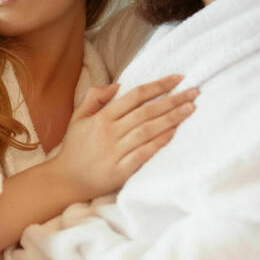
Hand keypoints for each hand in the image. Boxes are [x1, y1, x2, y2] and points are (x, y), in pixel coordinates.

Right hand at [50, 75, 197, 200]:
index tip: (177, 79)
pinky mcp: (120, 171)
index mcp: (102, 118)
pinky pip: (144, 153)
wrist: (65, 180)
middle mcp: (110, 132)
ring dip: (172, 119)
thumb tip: (117, 85)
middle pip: (147, 112)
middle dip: (173, 100)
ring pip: (148, 130)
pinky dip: (160, 142)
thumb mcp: (78, 117)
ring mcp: (116, 152)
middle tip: (194, 92)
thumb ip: (95, 98)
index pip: (135, 96)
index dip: (158, 86)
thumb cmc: (74, 148)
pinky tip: (174, 133)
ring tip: (190, 109)